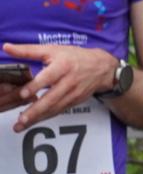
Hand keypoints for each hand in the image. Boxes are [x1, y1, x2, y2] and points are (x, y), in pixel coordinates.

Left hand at [1, 43, 117, 130]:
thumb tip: (7, 47)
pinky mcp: (75, 101)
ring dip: (38, 118)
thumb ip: (28, 50)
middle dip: (36, 110)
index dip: (36, 86)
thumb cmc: (74, 56)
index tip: (23, 94)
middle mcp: (69, 81)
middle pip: (51, 98)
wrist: (102, 67)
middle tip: (21, 119)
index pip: (48, 77)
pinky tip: (34, 122)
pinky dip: (46, 117)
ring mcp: (73, 93)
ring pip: (54, 108)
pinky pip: (58, 111)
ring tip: (21, 125)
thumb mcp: (53, 49)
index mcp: (63, 65)